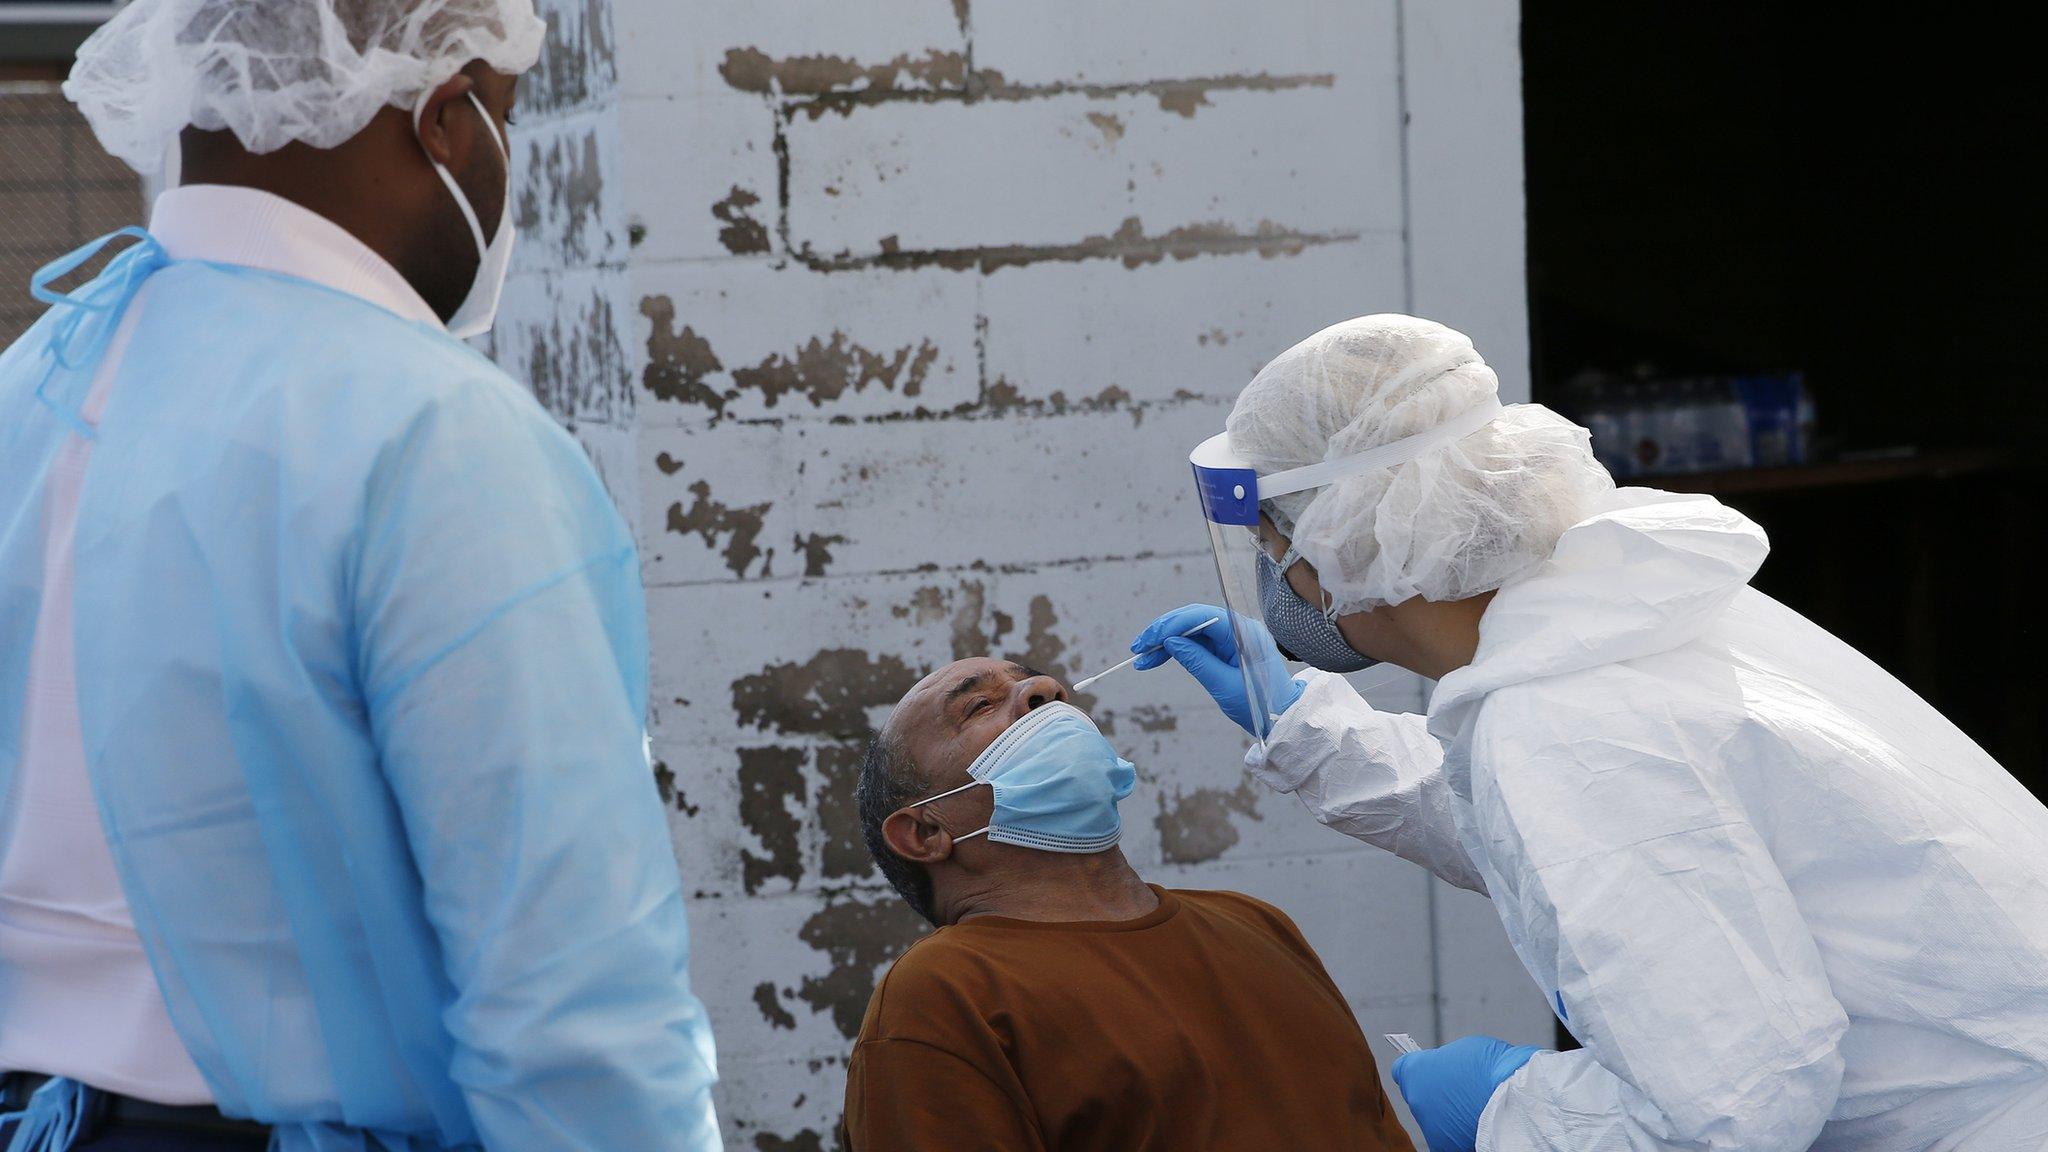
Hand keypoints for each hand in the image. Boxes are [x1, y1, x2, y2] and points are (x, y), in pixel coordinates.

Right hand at [1130, 604, 1303, 736]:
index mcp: (1244, 633)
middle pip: (1193, 620)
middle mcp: (1237, 630)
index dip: (1171, 626)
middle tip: (1138, 647)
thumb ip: (1197, 661)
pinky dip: (1175, 651)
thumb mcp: (1225, 686)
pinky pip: (1195, 644)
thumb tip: (1170, 642)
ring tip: (1142, 658)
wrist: (1281, 719)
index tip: (1149, 641)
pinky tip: (1156, 659)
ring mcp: (1231, 639)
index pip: (1201, 617)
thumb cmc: (1261, 705)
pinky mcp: (1225, 650)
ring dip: (1165, 642)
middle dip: (1163, 631)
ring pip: (1190, 632)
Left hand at [1391, 1036, 1543, 1151]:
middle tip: (1463, 1088)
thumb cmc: (1491, 1069)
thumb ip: (1446, 1060)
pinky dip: (1459, 1130)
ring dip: (1449, 1113)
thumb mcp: (1463, 1048)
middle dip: (1437, 1091)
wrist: (1513, 1099)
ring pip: (1435, 1117)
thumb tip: (1445, 1068)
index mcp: (1414, 1072)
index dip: (1418, 1066)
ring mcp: (1429, 1127)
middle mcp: (1416, 1101)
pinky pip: (1448, 1135)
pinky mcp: (1444, 1145)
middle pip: (1420, 1095)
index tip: (1430, 1067)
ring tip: (1475, 1106)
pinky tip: (1477, 1122)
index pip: (1402, 1069)